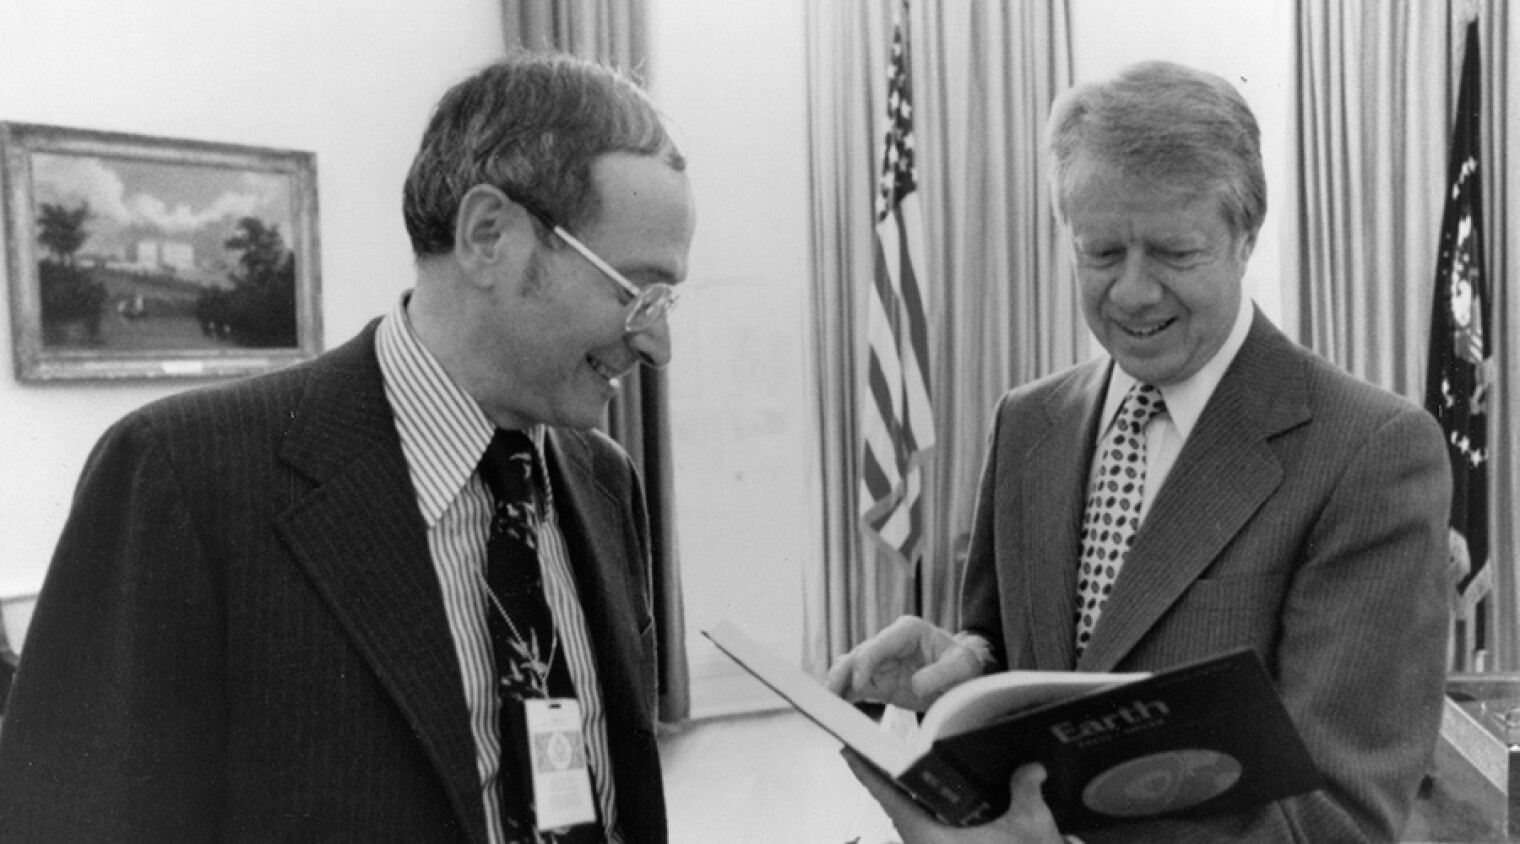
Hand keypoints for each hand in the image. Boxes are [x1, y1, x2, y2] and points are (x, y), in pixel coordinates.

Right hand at [824, 615, 985, 710]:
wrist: (964, 678)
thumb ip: (942, 673)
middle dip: (842, 673)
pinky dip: (844, 696)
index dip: (866, 663)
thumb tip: (916, 683)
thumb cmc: (964, 665)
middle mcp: (889, 644)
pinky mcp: (879, 682)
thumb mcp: (963, 666)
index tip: (860, 683)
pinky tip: (834, 708)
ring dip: (838, 684)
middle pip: (858, 656)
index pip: (879, 644)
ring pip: (850, 670)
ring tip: (825, 702)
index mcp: (907, 631)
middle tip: (830, 693)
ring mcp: (881, 663)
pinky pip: (856, 688)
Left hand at [842, 748, 1065, 843]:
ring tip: (899, 764)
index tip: (845, 751)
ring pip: (910, 818)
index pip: (888, 798)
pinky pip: (925, 826)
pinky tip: (933, 793)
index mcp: (928, 838)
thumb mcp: (1030, 829)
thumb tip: (1033, 765)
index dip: (866, 774)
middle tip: (872, 747)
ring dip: (905, 794)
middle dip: (884, 778)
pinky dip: (924, 808)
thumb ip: (1027, 793)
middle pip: (895, 805)